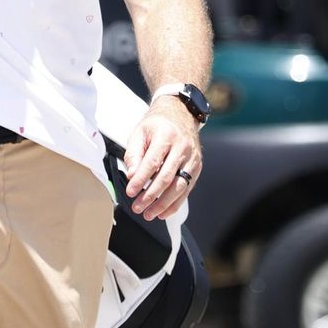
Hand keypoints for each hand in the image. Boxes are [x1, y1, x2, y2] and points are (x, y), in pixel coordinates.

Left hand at [123, 99, 202, 221]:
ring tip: (149, 213)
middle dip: (151, 196)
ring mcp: (192, 158)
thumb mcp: (140, 132)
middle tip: (138, 207)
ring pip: (179, 187)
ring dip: (163, 204)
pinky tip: (164, 212)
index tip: (130, 191)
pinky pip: (187, 189)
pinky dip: (175, 203)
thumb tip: (132, 176)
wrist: (180, 114)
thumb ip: (134, 154)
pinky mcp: (197, 167)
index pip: (152, 162)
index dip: (141, 180)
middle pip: (167, 177)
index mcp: (166, 136)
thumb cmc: (158, 124)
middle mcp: (182, 148)